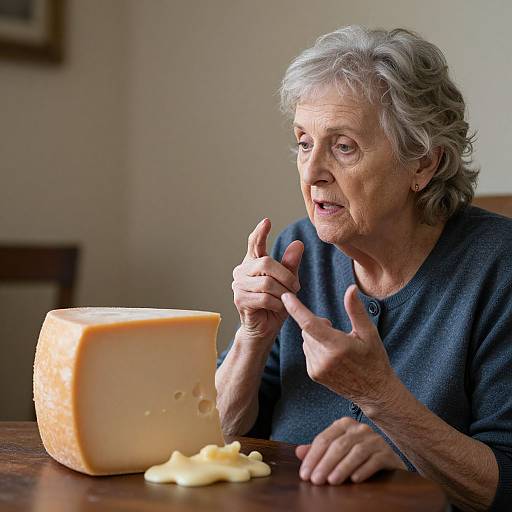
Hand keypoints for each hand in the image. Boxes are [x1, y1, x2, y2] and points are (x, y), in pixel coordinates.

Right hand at [232, 218, 303, 341]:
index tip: (267, 221)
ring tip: (286, 301)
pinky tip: (278, 309)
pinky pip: (265, 298)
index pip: (254, 243)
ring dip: (283, 293)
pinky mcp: (240, 300)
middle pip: (265, 262)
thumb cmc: (275, 305)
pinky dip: (277, 304)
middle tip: (296, 287)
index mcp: (252, 263)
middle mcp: (242, 271)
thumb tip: (298, 244)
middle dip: (285, 275)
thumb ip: (290, 265)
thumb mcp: (287, 283)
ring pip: (266, 282)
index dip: (260, 232)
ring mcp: (238, 285)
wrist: (264, 331)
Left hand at [281, 285, 396, 407]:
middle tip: (336, 331)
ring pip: (306, 340)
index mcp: (338, 346)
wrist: (374, 391)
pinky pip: (307, 351)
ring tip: (337, 346)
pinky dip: (315, 347)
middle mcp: (324, 359)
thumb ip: (356, 310)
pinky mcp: (314, 374)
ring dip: (316, 336)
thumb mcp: (369, 333)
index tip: (285, 296)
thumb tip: (351, 288)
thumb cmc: (374, 359)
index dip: (295, 309)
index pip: (310, 324)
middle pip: (307, 329)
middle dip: (317, 324)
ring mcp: (317, 369)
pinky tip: (332, 355)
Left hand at [296, 417, 405, 484]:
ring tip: (332, 481)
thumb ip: (318, 450)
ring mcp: (375, 440)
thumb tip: (299, 452)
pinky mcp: (387, 453)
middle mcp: (359, 429)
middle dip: (325, 463)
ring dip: (342, 468)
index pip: (324, 439)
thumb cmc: (357, 453)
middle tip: (316, 480)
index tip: (305, 474)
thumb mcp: (336, 449)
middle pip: (338, 445)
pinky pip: (374, 461)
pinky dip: (363, 470)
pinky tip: (354, 480)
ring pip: (356, 452)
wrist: (387, 458)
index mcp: (344, 424)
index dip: (312, 457)